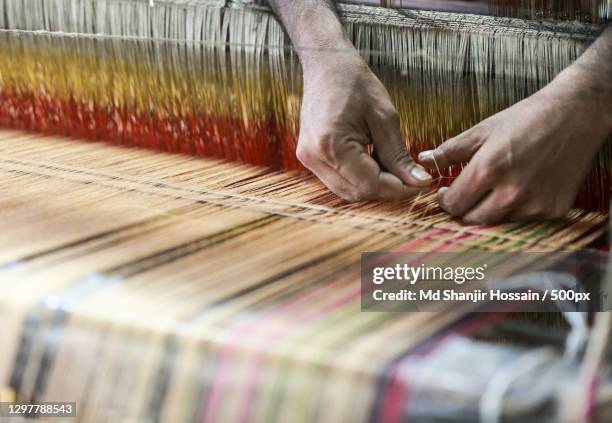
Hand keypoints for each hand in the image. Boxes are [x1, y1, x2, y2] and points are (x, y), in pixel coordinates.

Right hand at [297, 52, 431, 201]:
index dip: (398, 189)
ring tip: (392, 166)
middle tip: (410, 177)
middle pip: (357, 193)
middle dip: (387, 189)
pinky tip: (373, 161)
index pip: (370, 184)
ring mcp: (308, 160)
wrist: (327, 66)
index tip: (421, 183)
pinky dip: (359, 178)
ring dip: (373, 186)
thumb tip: (419, 182)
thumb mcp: (385, 118)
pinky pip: (338, 180)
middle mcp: (314, 158)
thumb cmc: (355, 84)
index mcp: (332, 146)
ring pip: (347, 191)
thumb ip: (399, 156)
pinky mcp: (310, 158)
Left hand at [419, 75, 611, 224]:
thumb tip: (424, 160)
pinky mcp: (552, 210)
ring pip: (496, 222)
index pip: (454, 204)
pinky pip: (522, 221)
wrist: (577, 115)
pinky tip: (517, 190)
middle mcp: (511, 193)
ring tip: (492, 189)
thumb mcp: (483, 130)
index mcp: (489, 170)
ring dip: (487, 211)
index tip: (446, 192)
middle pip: (471, 220)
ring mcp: (534, 205)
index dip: (445, 200)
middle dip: (463, 209)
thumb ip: (450, 150)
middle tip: (464, 194)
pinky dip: (513, 210)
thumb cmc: (527, 119)